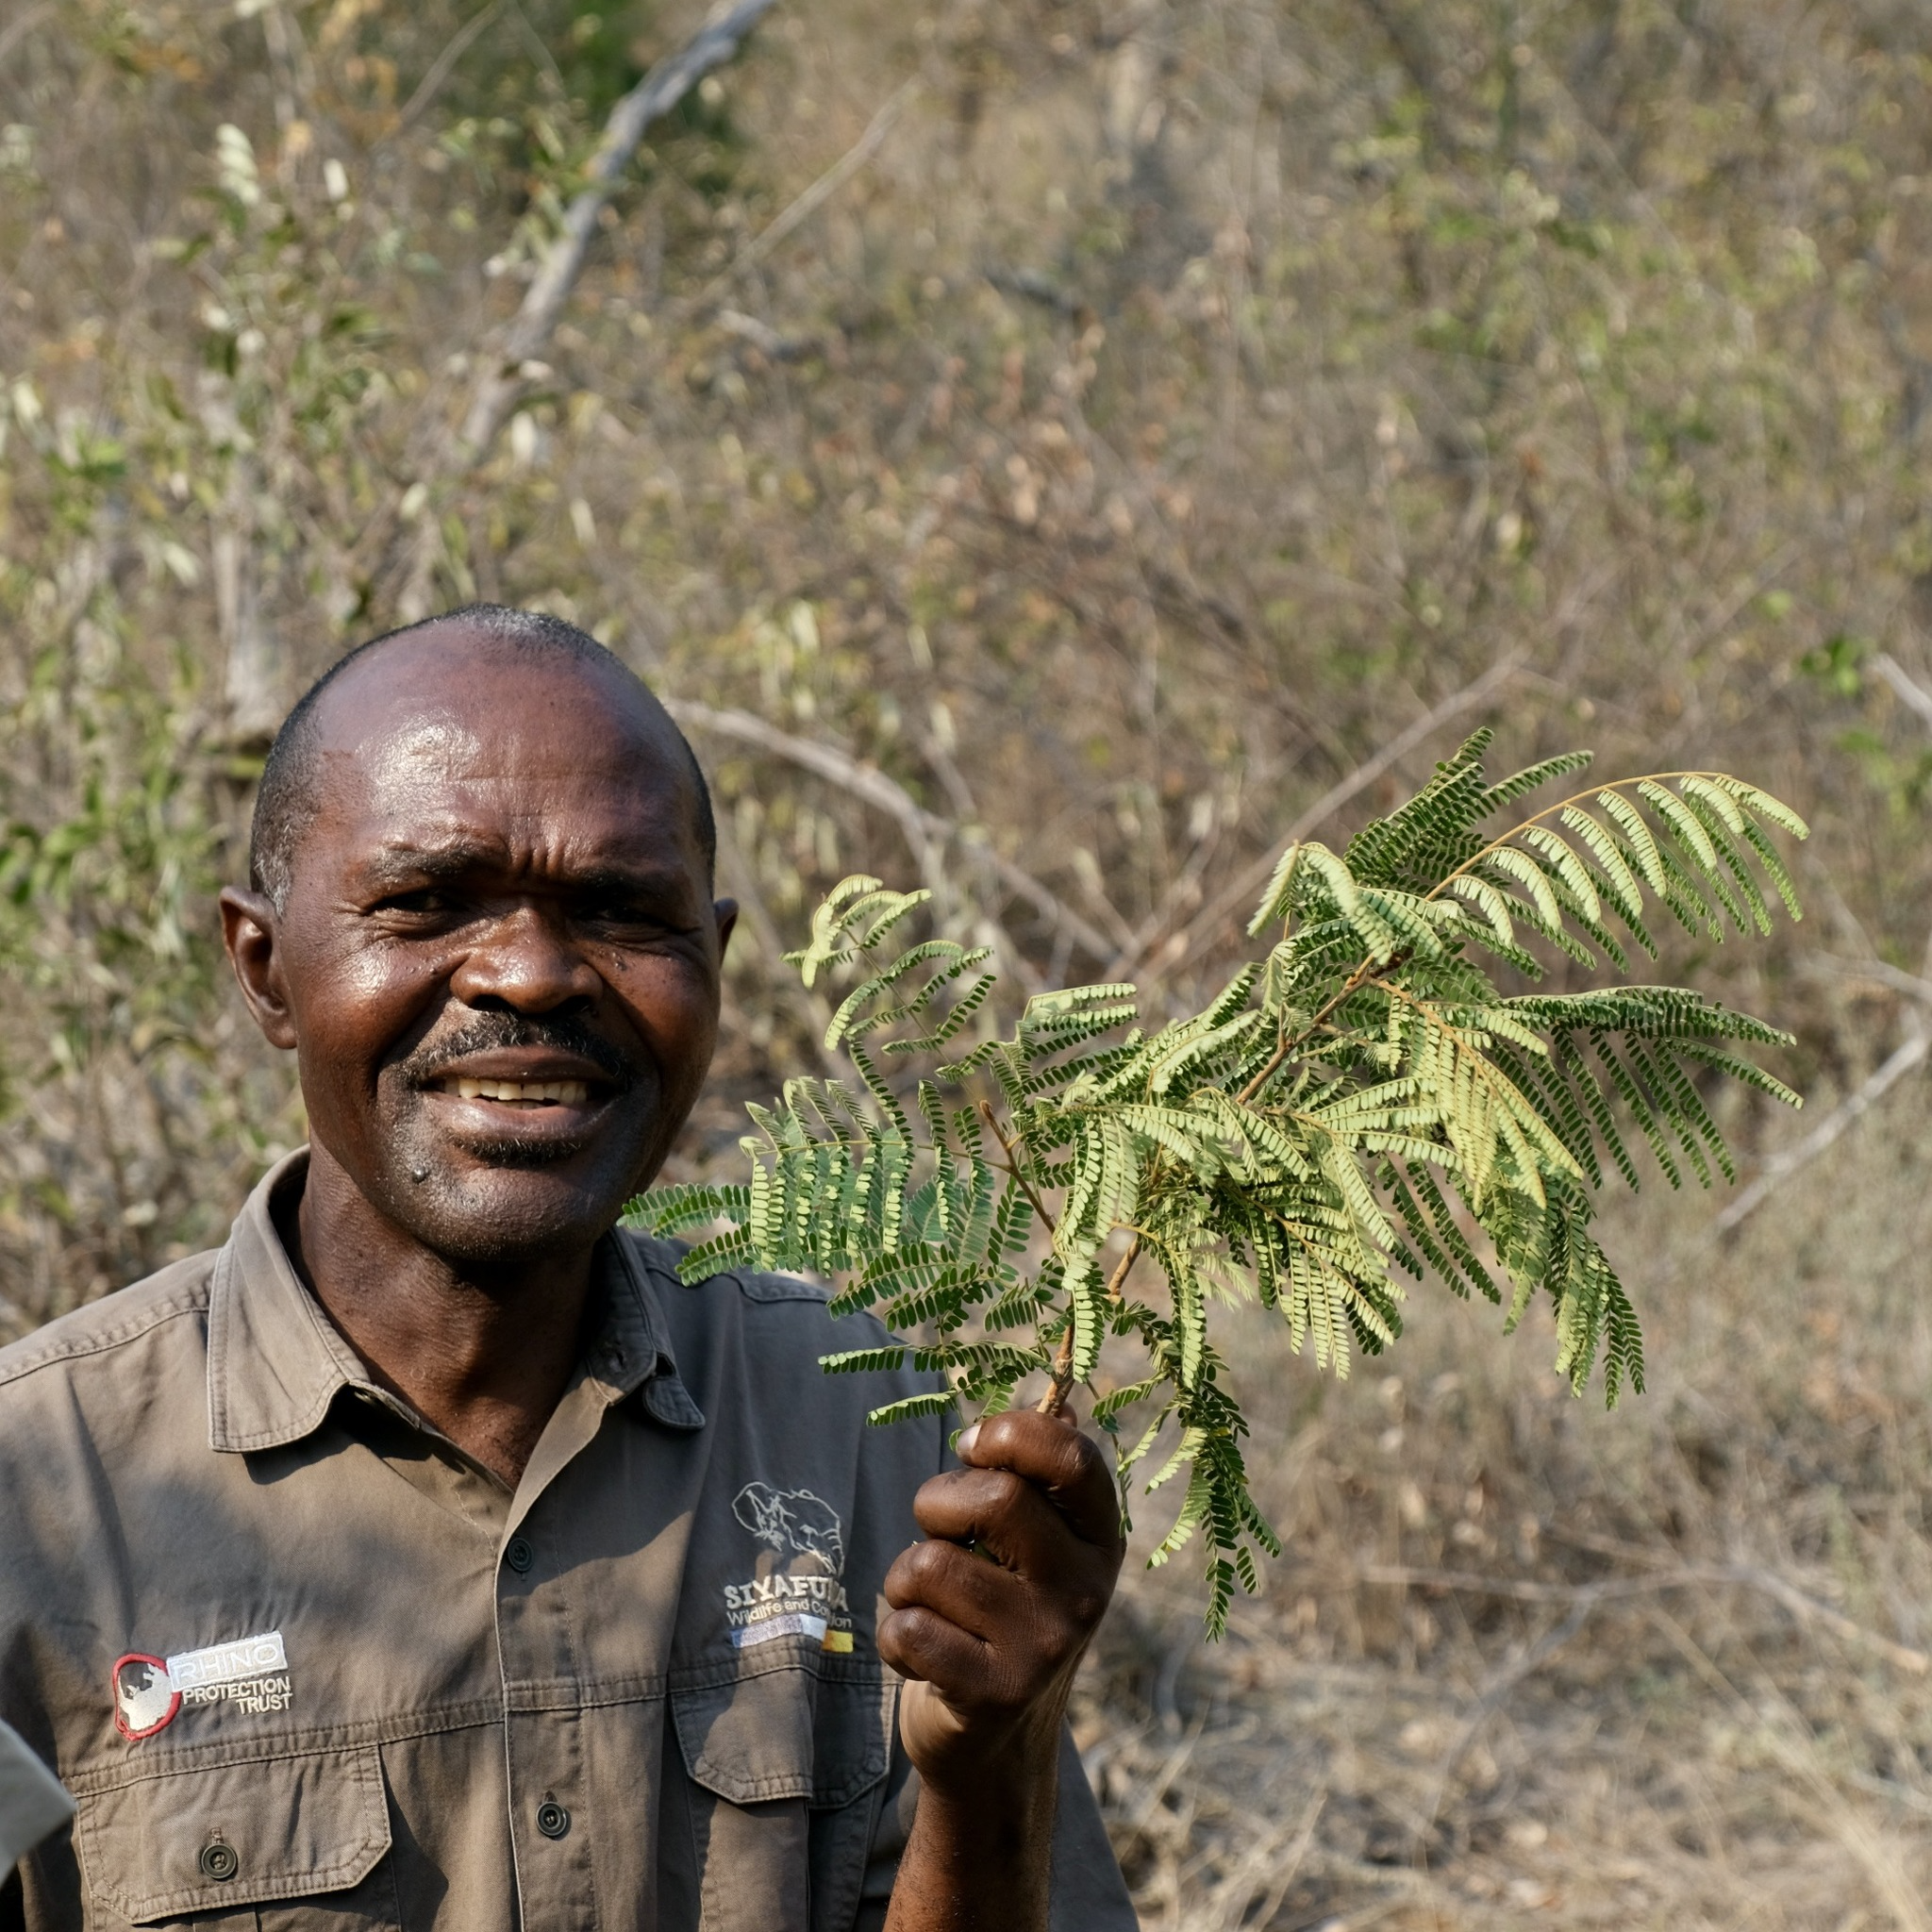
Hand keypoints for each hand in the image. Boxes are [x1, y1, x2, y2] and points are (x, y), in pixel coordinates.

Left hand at [879, 1407, 1125, 1795]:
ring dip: (904, 1580)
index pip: (1071, 1456)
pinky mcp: (996, 1694)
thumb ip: (1042, 1476)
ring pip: (931, 1565)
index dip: (1009, 1434)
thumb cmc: (1003, 1617)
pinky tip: (924, 1655)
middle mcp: (1086, 1589)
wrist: (999, 1747)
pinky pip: (908, 1628)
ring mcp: (1045, 1645)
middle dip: (936, 1502)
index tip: (972, 1448)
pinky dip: (894, 1637)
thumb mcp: (1039, 1548)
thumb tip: (1061, 1398)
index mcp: (1099, 1539)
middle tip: (936, 1530)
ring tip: (929, 1606)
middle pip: (995, 1498)